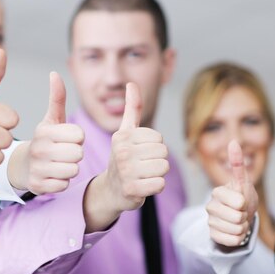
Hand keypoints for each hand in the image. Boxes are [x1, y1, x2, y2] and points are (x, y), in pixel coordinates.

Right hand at [9, 72, 83, 194]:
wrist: (22, 166)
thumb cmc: (44, 140)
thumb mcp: (51, 119)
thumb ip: (57, 97)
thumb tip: (54, 73)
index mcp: (45, 131)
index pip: (80, 135)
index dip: (78, 137)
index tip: (67, 138)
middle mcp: (39, 149)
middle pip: (78, 154)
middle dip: (75, 154)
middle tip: (64, 152)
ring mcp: (38, 169)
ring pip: (73, 170)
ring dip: (70, 168)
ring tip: (59, 163)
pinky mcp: (38, 186)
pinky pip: (64, 185)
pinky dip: (62, 182)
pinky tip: (53, 175)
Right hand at [104, 82, 169, 212]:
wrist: (111, 190)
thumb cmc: (123, 157)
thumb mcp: (125, 132)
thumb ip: (132, 107)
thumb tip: (131, 83)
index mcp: (122, 136)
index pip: (158, 138)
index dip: (154, 146)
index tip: (139, 152)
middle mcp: (122, 152)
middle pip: (163, 152)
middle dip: (157, 160)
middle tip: (142, 166)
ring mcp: (125, 172)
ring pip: (163, 167)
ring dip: (157, 174)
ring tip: (142, 175)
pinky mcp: (131, 189)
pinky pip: (160, 184)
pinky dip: (155, 187)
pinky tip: (143, 186)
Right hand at [206, 140, 257, 247]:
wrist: (239, 216)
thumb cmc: (242, 196)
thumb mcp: (243, 181)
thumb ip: (237, 163)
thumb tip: (233, 141)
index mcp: (217, 192)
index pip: (238, 202)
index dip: (245, 204)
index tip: (243, 200)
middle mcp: (210, 206)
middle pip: (237, 217)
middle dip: (245, 216)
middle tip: (242, 212)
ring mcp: (210, 221)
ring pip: (236, 230)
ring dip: (243, 227)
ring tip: (239, 220)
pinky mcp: (212, 235)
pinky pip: (232, 240)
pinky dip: (238, 238)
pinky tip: (235, 230)